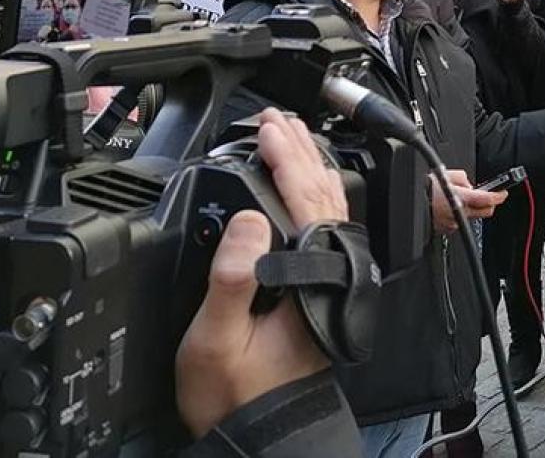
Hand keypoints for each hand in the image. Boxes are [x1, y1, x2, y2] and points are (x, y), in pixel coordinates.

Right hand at [176, 110, 343, 438]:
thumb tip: (248, 222)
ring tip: (291, 135)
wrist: (259, 430)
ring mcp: (326, 279)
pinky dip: (313, 193)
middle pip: (320, 194)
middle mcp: (326, 273)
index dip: (282, 159)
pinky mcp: (317, 288)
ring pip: (327, 207)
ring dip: (309, 166)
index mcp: (307, 276)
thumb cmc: (236, 394)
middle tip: (276, 118)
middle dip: (299, 150)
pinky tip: (305, 185)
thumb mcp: (217, 339)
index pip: (300, 200)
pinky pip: (322, 225)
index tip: (265, 129)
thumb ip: (234, 279)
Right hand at [429, 170, 506, 234]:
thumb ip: (463, 179)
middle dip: (489, 204)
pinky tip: (449, 207)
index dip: (499, 196)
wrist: (409, 202)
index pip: (488, 199)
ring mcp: (453, 223)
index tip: (502, 193)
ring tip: (458, 198)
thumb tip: (470, 186)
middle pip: (485, 212)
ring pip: (471, 217)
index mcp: (461, 198)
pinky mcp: (446, 229)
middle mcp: (459, 213)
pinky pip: (458, 221)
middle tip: (487, 196)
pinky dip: (458, 214)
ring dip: (471, 208)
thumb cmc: (424, 188)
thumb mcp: (446, 174)